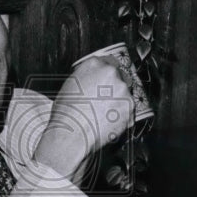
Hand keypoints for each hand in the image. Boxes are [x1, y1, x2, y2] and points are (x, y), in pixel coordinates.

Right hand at [34, 57, 133, 177]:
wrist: (72, 134)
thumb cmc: (66, 114)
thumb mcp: (70, 86)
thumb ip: (86, 78)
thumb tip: (93, 81)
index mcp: (94, 64)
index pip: (109, 61)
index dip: (108, 73)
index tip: (108, 80)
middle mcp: (111, 73)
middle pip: (120, 76)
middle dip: (116, 87)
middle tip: (105, 100)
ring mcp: (123, 90)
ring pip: (126, 93)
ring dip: (119, 101)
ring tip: (104, 114)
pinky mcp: (131, 107)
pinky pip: (129, 109)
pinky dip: (122, 115)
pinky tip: (108, 121)